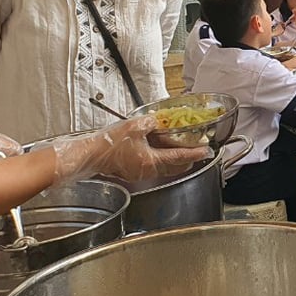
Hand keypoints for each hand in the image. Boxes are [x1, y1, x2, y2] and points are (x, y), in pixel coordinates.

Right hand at [33, 116, 210, 184]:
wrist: (90, 155)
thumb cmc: (109, 143)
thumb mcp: (134, 126)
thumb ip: (151, 123)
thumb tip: (160, 121)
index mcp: (151, 160)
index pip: (179, 156)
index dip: (194, 153)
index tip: (206, 150)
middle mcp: (148, 170)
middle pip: (175, 167)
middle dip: (188, 159)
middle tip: (198, 151)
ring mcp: (140, 173)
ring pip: (166, 168)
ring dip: (176, 160)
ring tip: (184, 150)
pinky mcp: (133, 172)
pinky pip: (154, 167)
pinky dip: (163, 160)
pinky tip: (161, 152)